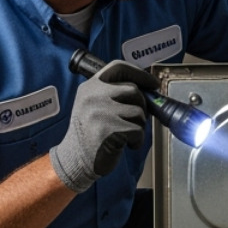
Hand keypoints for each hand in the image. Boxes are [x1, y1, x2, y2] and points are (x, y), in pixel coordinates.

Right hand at [49, 60, 158, 191]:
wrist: (75, 160)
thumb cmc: (90, 134)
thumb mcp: (95, 105)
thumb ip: (114, 94)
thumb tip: (147, 89)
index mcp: (90, 87)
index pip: (118, 67)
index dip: (139, 73)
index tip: (152, 83)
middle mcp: (93, 95)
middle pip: (133, 90)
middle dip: (141, 106)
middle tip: (135, 120)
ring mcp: (100, 112)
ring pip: (138, 111)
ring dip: (139, 125)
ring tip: (126, 134)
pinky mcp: (108, 129)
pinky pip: (137, 130)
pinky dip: (137, 140)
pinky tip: (126, 144)